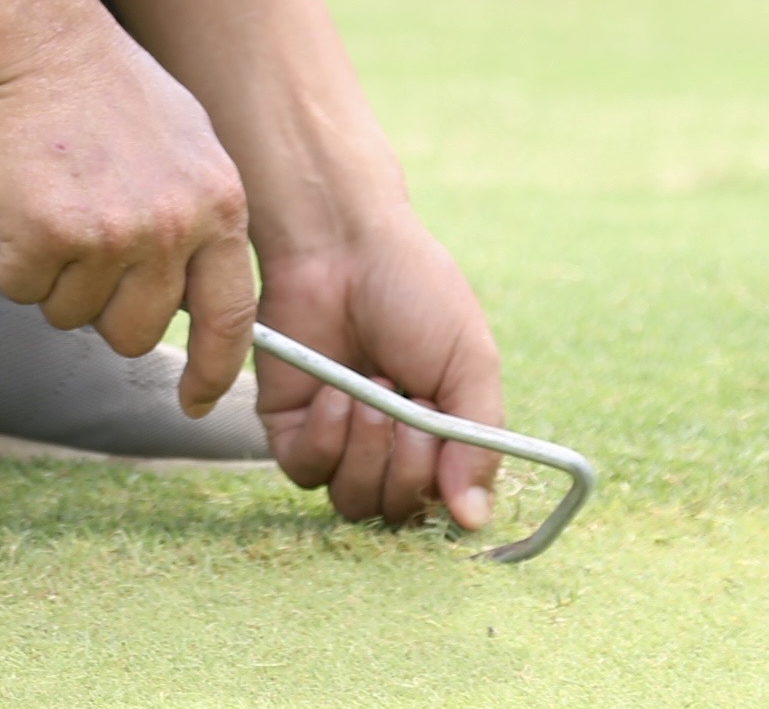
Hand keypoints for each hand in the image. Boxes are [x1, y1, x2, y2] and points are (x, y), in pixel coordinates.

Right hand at [0, 0, 257, 415]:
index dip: (216, 372)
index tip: (198, 402)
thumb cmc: (111, 92)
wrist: (44, 43)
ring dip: (55, 277)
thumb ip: (200, 224)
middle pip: (136, 335)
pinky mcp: (47, 233)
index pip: (232, 318)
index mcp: (220, 207)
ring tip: (58, 203)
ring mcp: (112, 234)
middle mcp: (174, 228)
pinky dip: (12, 258)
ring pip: (72, 316)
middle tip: (86, 248)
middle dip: (105, 310)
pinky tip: (22, 200)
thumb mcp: (191, 150)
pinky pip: (21, 289)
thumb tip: (192, 299)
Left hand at [252, 224, 502, 529]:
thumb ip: (477, 446)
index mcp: (440, 434)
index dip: (446, 495)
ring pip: (353, 501)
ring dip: (368, 451)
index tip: (448, 455)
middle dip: (407, 467)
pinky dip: (326, 438)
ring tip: (373, 390)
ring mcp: (338, 440)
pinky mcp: (291, 428)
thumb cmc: (414, 293)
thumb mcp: (470, 364)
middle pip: (398, 512)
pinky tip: (335, 393)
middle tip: (410, 408)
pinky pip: (307, 472)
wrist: (343, 245)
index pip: (444, 505)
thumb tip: (474, 521)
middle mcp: (389, 446)